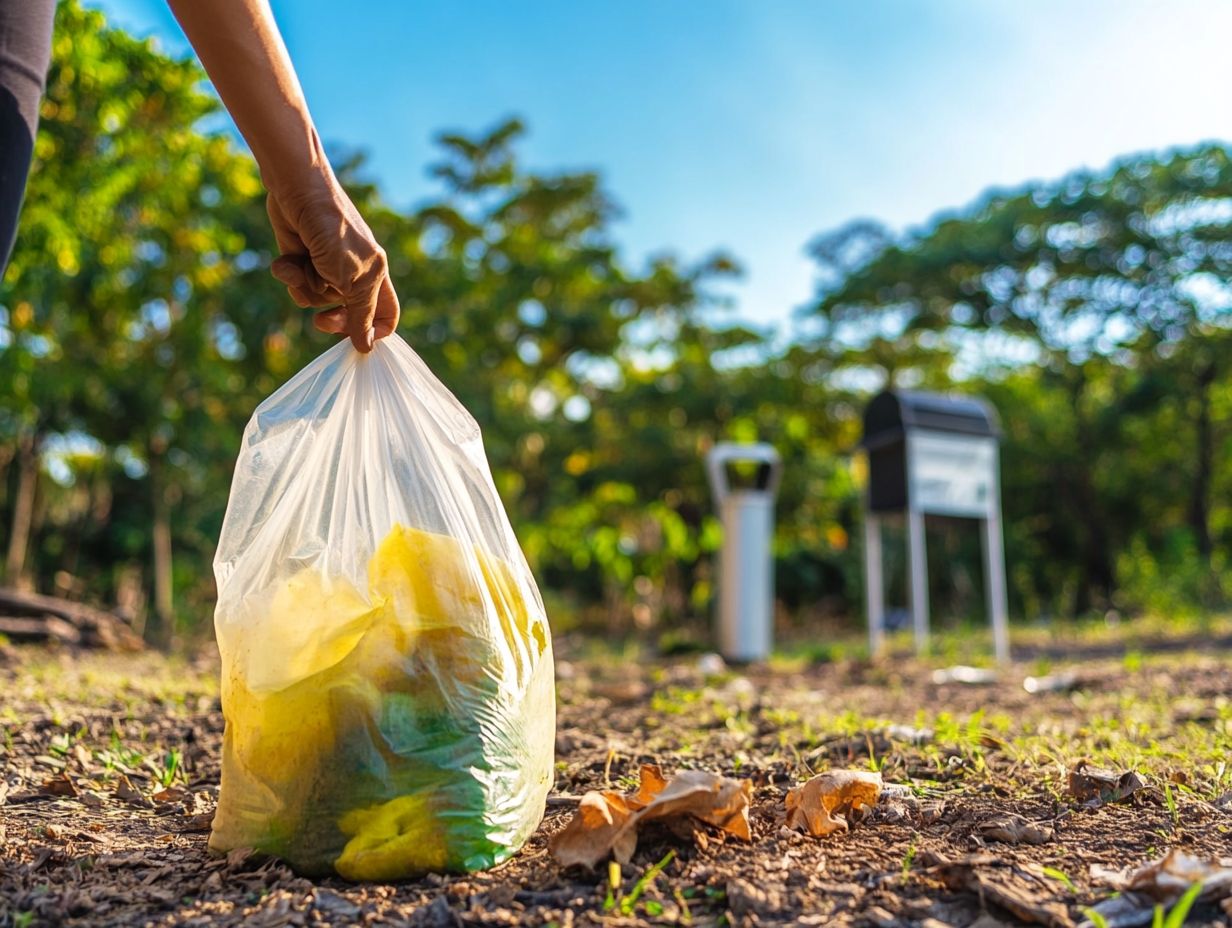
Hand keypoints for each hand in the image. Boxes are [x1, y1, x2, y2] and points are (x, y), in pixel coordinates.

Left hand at [266, 172, 398, 352]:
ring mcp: (327, 267)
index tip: (356, 342)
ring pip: (317, 300)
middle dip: (332, 318)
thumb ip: (360, 313)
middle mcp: (354, 274)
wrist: (298, 192)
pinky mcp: (303, 260)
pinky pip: (296, 284)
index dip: (373, 332)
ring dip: (304, 287)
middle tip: (320, 321)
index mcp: (376, 276)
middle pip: (348, 314)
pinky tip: (286, 261)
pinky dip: (289, 275)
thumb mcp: (352, 278)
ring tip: (300, 267)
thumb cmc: (333, 232)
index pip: (385, 315)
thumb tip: (367, 347)